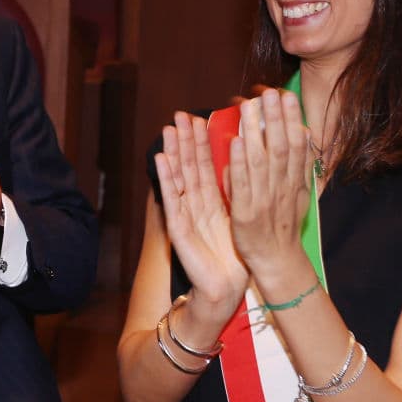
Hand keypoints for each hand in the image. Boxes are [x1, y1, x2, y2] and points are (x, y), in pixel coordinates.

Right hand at [155, 112, 248, 314]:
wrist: (224, 288)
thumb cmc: (232, 255)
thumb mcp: (236, 217)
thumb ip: (232, 192)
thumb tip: (238, 163)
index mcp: (211, 201)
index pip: (205, 166)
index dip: (201, 143)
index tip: (200, 118)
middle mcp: (195, 204)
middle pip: (189, 167)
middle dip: (185, 140)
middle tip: (180, 114)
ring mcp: (184, 215)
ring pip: (179, 177)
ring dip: (174, 152)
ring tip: (169, 129)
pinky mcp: (178, 229)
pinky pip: (172, 199)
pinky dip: (166, 178)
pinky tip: (162, 159)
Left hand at [228, 89, 311, 274]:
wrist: (278, 263)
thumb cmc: (283, 226)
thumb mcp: (299, 193)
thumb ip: (299, 164)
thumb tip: (304, 132)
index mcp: (294, 182)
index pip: (296, 145)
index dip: (292, 119)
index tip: (287, 95)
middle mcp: (282, 189)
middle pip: (281, 148)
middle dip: (276, 118)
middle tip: (270, 92)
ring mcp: (264, 201)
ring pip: (261, 161)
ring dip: (256, 133)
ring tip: (250, 106)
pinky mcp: (246, 214)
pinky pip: (243, 185)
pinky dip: (240, 163)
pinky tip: (236, 142)